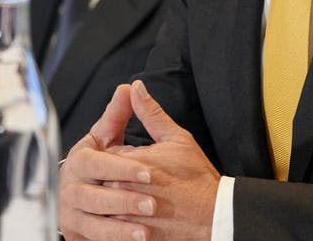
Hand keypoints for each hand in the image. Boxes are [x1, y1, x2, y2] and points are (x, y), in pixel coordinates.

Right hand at [60, 84, 157, 240]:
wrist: (108, 198)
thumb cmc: (113, 165)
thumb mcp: (113, 138)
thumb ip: (120, 115)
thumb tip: (130, 87)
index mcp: (80, 157)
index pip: (96, 161)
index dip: (122, 167)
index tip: (149, 172)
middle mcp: (71, 184)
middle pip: (92, 193)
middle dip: (123, 198)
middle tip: (152, 203)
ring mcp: (71, 209)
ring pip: (93, 218)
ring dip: (120, 224)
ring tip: (147, 225)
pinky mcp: (76, 230)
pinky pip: (94, 235)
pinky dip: (116, 236)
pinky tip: (138, 237)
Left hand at [107, 80, 219, 240]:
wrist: (216, 216)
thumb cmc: (197, 178)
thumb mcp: (177, 138)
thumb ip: (150, 113)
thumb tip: (135, 88)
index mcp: (131, 164)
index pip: (101, 157)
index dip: (108, 158)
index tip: (121, 160)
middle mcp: (125, 191)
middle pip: (97, 183)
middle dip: (103, 181)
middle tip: (117, 182)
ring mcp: (128, 217)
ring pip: (101, 209)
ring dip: (106, 206)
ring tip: (123, 202)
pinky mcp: (134, 237)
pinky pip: (111, 232)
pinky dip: (114, 227)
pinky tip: (126, 220)